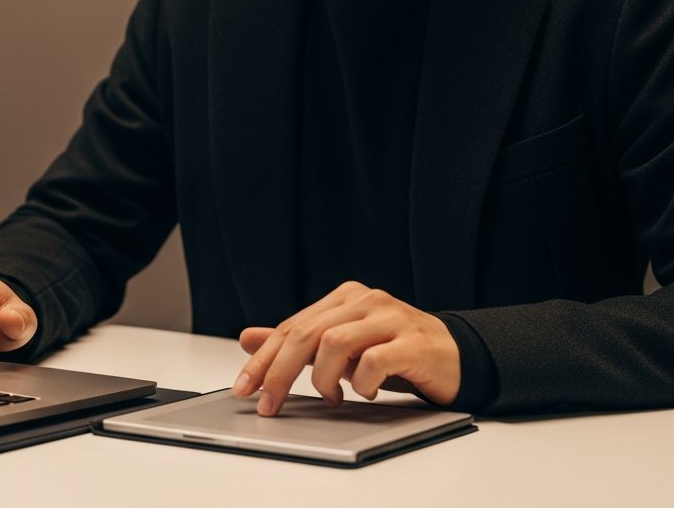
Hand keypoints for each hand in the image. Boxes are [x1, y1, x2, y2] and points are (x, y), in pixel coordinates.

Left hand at [232, 281, 459, 414]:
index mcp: (345, 298)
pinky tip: (365, 393)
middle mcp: (365, 300)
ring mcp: (390, 318)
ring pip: (335, 342)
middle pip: (308, 333)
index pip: (294, 326)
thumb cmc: (394, 352)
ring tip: (331, 397)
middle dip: (280, 371)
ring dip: (323, 378)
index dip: (265, 357)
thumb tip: (247, 339)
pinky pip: (374, 361)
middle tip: (269, 403)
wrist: (456, 356)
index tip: (245, 386)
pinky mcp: (413, 342)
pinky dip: (361, 383)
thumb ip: (297, 342)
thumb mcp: (342, 347)